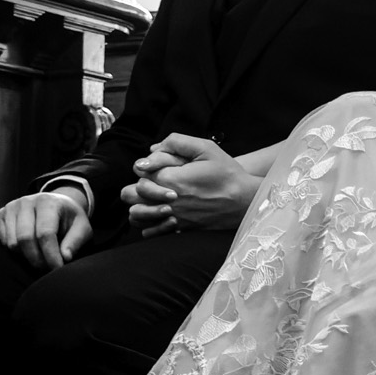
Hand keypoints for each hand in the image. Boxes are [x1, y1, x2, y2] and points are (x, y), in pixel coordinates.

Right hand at [0, 187, 91, 271]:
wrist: (56, 204)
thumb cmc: (70, 219)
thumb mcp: (82, 228)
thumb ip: (75, 242)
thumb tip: (65, 257)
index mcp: (48, 202)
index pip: (45, 234)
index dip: (51, 256)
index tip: (57, 269)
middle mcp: (26, 201)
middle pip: (25, 239)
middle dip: (37, 259)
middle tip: (48, 268)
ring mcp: (12, 207)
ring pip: (13, 243)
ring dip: (27, 257)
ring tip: (41, 258)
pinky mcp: (2, 213)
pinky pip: (4, 241)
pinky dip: (16, 251)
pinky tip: (30, 249)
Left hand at [123, 134, 262, 236]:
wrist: (246, 201)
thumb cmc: (227, 173)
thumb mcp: (205, 147)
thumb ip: (176, 142)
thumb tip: (152, 149)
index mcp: (171, 179)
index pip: (139, 172)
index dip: (145, 166)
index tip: (157, 165)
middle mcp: (167, 201)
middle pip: (129, 194)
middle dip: (136, 186)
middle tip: (150, 182)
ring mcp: (172, 218)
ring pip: (136, 215)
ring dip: (138, 205)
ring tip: (150, 199)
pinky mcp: (180, 230)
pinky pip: (150, 231)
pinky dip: (149, 223)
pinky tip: (159, 213)